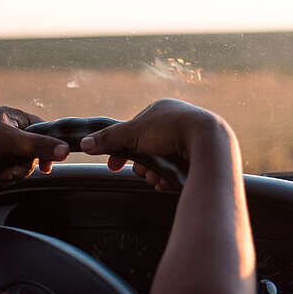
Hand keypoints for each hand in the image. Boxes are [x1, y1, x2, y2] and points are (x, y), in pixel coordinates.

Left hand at [0, 107, 69, 190]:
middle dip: (17, 170)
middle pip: (30, 155)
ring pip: (15, 168)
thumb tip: (66, 149)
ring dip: (4, 178)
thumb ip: (37, 145)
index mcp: (13, 117)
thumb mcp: (6, 140)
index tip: (47, 166)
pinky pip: (1, 176)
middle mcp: (6, 131)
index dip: (47, 149)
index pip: (42, 131)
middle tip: (6, 175)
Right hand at [79, 99, 232, 189]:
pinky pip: (176, 170)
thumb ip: (109, 138)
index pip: (134, 132)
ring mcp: (188, 139)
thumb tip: (84, 143)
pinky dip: (169, 178)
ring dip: (154, 174)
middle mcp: (176, 122)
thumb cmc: (171, 129)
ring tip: (156, 178)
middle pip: (147, 151)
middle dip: (142, 166)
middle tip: (142, 173)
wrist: (208, 140)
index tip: (113, 166)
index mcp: (160, 111)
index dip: (122, 150)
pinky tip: (167, 182)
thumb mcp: (134, 132)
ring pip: (161, 163)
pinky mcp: (198, 155)